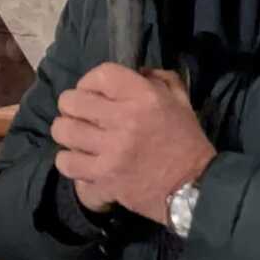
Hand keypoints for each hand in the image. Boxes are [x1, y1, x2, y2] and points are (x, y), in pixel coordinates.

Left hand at [51, 63, 216, 224]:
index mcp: (144, 97)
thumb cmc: (187, 142)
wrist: (194, 187)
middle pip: (73, 101)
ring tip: (77, 138)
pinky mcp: (103, 177)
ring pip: (64, 130)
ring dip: (67, 132)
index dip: (89, 81)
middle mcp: (124, 119)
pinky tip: (80, 160)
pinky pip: (65, 162)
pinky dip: (68, 160)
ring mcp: (111, 150)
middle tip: (81, 116)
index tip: (93, 93)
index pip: (100, 75)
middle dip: (72, 106)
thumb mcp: (181, 102)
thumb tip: (136, 71)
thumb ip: (160, 80)